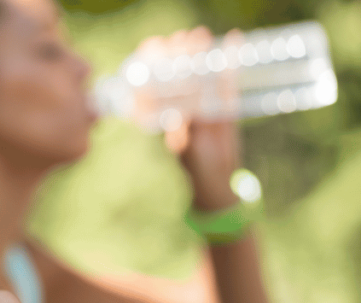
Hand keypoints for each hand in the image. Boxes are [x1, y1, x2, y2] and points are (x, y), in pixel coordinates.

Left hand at [144, 27, 241, 208]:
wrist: (216, 179)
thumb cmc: (194, 165)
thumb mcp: (186, 145)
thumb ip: (184, 129)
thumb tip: (182, 113)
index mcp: (171, 111)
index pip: (165, 82)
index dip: (162, 65)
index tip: (159, 47)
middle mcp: (187, 104)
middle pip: (184, 72)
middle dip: (182, 53)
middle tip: (183, 37)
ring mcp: (207, 102)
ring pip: (203, 72)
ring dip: (201, 52)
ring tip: (199, 34)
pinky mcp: (226, 104)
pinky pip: (228, 79)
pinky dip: (230, 60)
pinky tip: (233, 40)